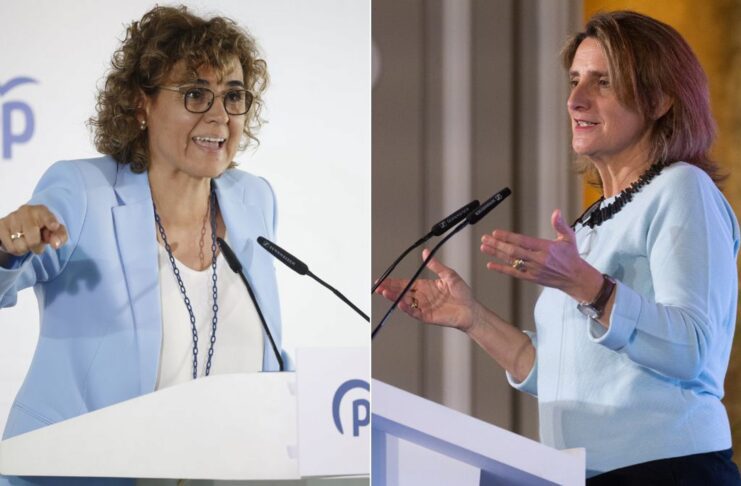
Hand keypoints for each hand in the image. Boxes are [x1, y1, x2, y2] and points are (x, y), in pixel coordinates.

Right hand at [0, 205, 67, 255]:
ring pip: (20, 246)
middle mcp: (26, 211)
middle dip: (37, 248)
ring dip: (25, 249)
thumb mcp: (55, 232)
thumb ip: (60, 237)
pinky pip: (9, 247)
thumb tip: (55, 244)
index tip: (55, 226)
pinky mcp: (1, 225)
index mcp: (42, 211)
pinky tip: (17, 242)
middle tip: (37, 245)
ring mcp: (12, 217)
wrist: (24, 223)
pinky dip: (15, 249)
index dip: (50, 222)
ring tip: (27, 241)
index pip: (47, 216)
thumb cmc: (43, 228)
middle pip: (33, 240)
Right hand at [374, 248, 478, 330]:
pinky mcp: (427, 316)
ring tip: (385, 293)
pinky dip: (406, 308)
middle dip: (389, 289)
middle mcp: (422, 297)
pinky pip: (414, 312)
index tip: (383, 279)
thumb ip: (436, 265)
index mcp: (425, 286)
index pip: (405, 283)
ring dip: (395, 298)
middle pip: (401, 292)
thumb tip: (425, 253)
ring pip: (405, 302)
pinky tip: (400, 303)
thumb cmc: (462, 293)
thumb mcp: (449, 275)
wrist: (471, 309)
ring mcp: (423, 307)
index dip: (393, 281)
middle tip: (378, 287)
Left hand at [480, 209, 600, 300]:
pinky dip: (501, 269)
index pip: (523, 241)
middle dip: (497, 244)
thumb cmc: (571, 257)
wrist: (575, 278)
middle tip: (485, 238)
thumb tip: (556, 212)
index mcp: (546, 248)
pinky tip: (490, 264)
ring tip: (484, 247)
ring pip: (511, 261)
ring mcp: (533, 270)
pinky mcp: (530, 278)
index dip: (508, 237)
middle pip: (513, 251)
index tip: (496, 233)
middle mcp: (538, 260)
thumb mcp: (569, 238)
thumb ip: (560, 224)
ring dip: (496, 254)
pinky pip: (513, 273)